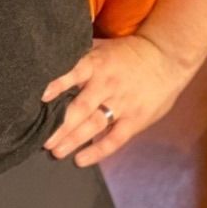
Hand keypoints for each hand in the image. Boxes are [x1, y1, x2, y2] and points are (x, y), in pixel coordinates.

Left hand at [41, 33, 192, 165]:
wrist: (166, 58)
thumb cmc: (127, 53)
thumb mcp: (101, 48)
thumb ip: (78, 58)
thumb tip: (47, 62)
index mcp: (96, 64)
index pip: (72, 74)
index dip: (56, 86)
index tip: (39, 98)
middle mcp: (106, 85)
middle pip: (79, 108)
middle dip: (59, 125)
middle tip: (41, 138)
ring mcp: (122, 104)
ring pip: (93, 126)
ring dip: (73, 140)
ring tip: (55, 151)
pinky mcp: (135, 120)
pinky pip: (114, 139)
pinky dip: (97, 151)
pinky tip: (80, 160)